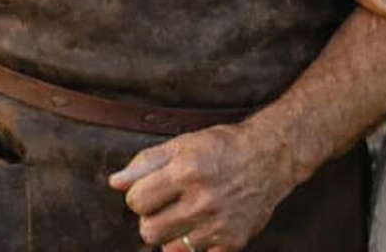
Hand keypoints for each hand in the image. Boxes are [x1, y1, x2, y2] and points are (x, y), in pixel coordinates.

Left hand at [109, 121, 291, 251]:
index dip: (138, 196)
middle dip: (149, 219)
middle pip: (149, 231)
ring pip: (169, 248)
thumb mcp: (182, 144)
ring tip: (181, 216)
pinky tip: (198, 228)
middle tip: (163, 207)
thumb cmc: (222, 147)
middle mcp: (203, 201)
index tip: (149, 190)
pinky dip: (192, 246)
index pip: (137, 201)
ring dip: (169, 234)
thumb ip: (146, 163)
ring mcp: (218, 225)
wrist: (269, 158)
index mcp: (186, 172)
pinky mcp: (232, 243)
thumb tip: (116, 183)